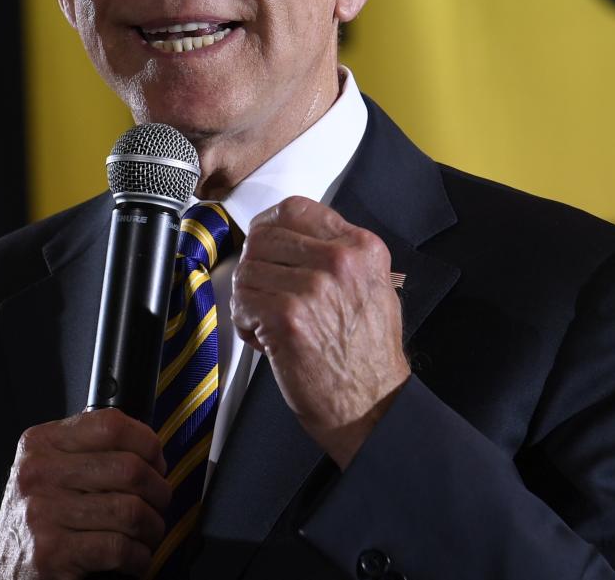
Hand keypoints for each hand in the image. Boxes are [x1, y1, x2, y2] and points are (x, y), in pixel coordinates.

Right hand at [0, 408, 170, 578]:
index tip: (156, 462)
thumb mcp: (52, 470)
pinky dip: (139, 557)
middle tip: (159, 505)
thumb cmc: (40, 518)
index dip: (148, 443)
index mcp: (41, 443)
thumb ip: (89, 450)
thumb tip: (149, 448)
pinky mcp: (52, 553)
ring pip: (130, 510)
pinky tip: (134, 559)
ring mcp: (42, 513)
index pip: (111, 424)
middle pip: (129, 468)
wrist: (5, 572)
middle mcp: (37, 472)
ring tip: (147, 534)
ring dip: (151, 528)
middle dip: (158, 491)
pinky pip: (119, 548)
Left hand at [231, 196, 409, 468]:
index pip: (295, 209)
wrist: (371, 405)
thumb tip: (293, 235)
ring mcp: (313, 287)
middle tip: (263, 291)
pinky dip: (244, 321)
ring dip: (248, 296)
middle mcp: (340, 261)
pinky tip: (264, 338)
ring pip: (247, 269)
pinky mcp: (288, 317)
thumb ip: (338, 252)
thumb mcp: (373, 285)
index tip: (265, 245)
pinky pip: (242, 300)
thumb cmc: (367, 353)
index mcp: (361, 247)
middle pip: (264, 236)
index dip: (270, 227)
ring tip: (267, 321)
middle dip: (255, 265)